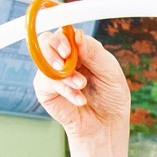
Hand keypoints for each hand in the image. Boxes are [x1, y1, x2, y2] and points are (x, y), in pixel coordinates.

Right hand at [31, 28, 132, 156]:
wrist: (106, 124)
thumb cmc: (111, 97)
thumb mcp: (110, 71)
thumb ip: (94, 53)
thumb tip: (77, 35)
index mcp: (81, 49)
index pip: (65, 31)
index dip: (63, 33)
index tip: (69, 42)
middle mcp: (64, 58)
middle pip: (47, 40)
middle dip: (55, 47)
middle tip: (66, 56)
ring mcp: (53, 73)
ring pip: (44, 60)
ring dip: (64, 72)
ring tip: (81, 85)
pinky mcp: (46, 90)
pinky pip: (46, 82)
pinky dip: (64, 89)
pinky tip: (79, 98)